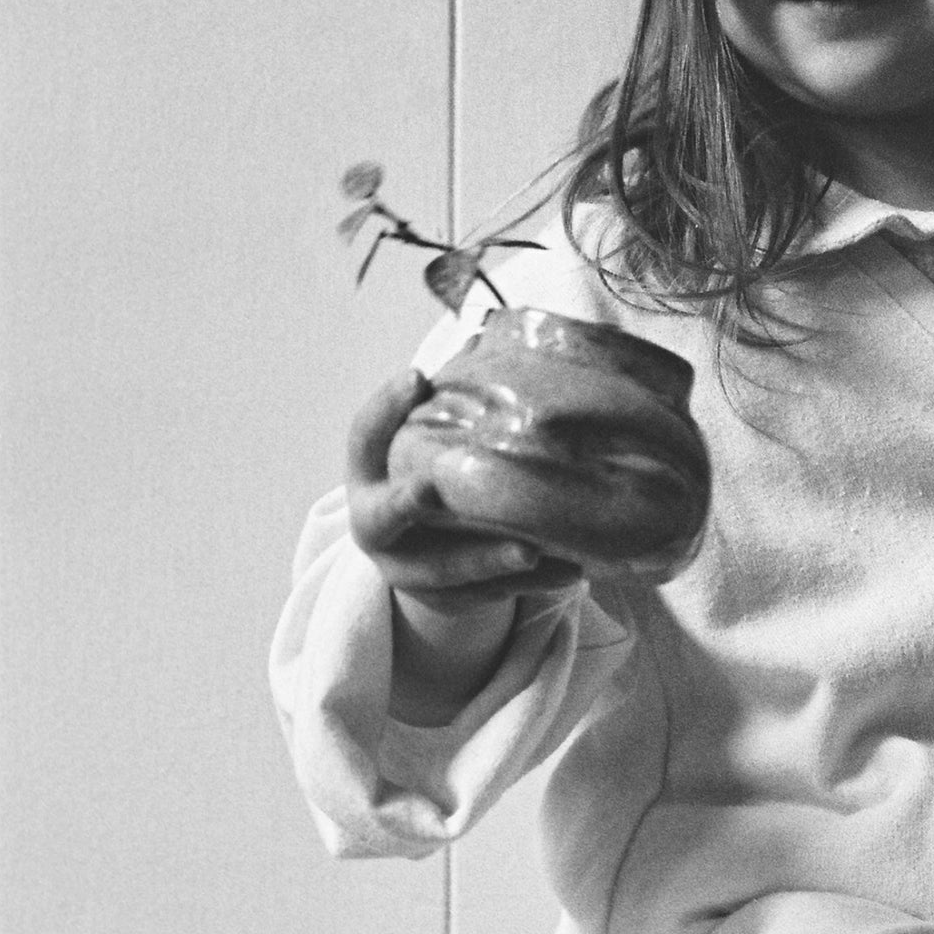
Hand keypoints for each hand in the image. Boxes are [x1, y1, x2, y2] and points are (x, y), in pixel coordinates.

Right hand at [346, 366, 584, 611]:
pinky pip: (488, 597)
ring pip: (444, 572)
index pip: (364, 437)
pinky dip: (530, 587)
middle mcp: (376, 528)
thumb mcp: (426, 443)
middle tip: (431, 490)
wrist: (422, 555)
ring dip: (489, 560)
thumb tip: (487, 331)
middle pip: (386, 519)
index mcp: (367, 477)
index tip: (418, 376)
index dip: (385, 408)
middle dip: (409, 506)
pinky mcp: (446, 602)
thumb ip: (447, 406)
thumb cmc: (433, 477)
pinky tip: (569, 572)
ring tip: (533, 551)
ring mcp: (406, 572)